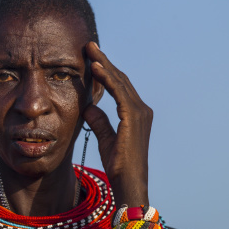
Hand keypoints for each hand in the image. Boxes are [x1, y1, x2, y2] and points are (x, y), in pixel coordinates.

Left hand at [83, 42, 152, 204]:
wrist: (129, 183)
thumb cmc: (119, 165)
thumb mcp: (106, 138)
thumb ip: (99, 121)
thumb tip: (88, 106)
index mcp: (135, 114)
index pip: (118, 86)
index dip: (105, 71)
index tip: (91, 58)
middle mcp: (141, 109)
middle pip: (120, 79)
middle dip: (104, 61)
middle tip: (89, 46)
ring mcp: (139, 112)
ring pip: (119, 81)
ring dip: (104, 64)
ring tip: (90, 50)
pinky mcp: (133, 118)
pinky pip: (119, 93)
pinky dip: (107, 79)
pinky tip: (95, 68)